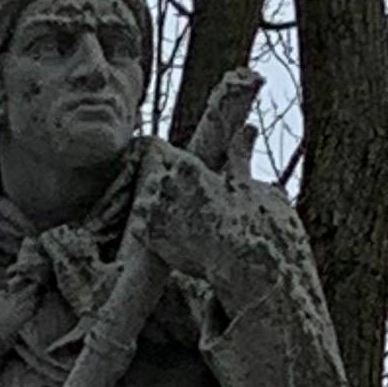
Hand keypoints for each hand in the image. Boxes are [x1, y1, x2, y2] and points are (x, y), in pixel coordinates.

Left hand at [129, 139, 260, 313]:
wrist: (235, 259)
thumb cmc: (243, 221)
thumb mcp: (243, 181)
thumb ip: (239, 152)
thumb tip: (249, 127)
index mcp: (187, 166)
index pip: (166, 160)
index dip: (173, 174)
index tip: (182, 189)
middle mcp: (167, 183)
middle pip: (153, 180)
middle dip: (162, 192)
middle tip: (180, 212)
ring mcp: (155, 208)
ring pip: (142, 203)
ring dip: (151, 212)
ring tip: (172, 227)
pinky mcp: (147, 234)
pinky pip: (138, 228)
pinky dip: (147, 234)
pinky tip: (164, 240)